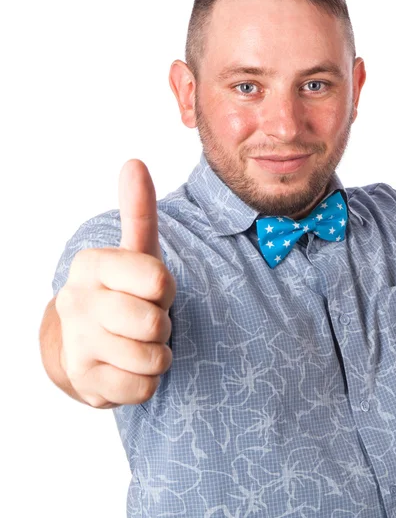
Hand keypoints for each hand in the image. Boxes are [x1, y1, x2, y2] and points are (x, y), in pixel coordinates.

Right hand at [56, 159, 176, 407]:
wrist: (90, 343)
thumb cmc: (125, 290)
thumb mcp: (137, 250)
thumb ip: (138, 210)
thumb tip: (134, 162)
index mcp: (92, 264)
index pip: (158, 280)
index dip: (164, 290)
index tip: (149, 289)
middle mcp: (76, 302)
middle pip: (156, 322)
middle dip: (162, 324)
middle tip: (144, 317)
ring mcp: (77, 344)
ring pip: (153, 358)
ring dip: (158, 352)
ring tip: (138, 341)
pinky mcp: (84, 381)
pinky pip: (144, 387)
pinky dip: (147, 380)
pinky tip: (128, 366)